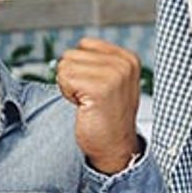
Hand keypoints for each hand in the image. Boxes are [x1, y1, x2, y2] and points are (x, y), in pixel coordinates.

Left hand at [56, 38, 141, 174]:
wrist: (114, 147)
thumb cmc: (106, 116)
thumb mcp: (108, 81)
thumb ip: (94, 62)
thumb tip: (65, 55)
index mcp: (127, 58)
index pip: (83, 45)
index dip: (80, 67)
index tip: (95, 87)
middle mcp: (123, 63)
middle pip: (71, 55)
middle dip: (72, 77)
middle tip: (90, 97)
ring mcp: (114, 75)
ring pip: (64, 66)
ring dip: (69, 86)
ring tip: (88, 102)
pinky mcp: (100, 88)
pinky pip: (64, 78)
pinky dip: (67, 94)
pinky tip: (85, 106)